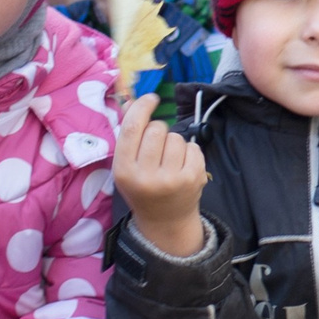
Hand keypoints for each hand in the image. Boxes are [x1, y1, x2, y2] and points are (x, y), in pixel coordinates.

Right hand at [114, 93, 207, 258]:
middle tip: (156, 148)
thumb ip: (129, 136)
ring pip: (176, 136)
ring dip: (173, 142)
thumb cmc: (142, 187)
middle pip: (157, 129)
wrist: (165, 221)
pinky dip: (189, 151)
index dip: (142, 107)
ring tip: (169, 160)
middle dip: (158, 130)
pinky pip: (193, 146)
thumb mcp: (126, 166)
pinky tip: (182, 166)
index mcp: (124, 171)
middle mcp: (147, 176)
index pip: (132, 129)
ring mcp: (172, 178)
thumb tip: (133, 100)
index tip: (150, 98)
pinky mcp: (193, 178)